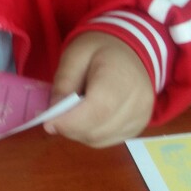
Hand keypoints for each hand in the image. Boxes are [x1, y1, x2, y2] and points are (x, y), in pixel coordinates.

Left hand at [44, 32, 154, 147]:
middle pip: (98, 129)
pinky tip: (86, 118)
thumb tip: (54, 116)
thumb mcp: (74, 55)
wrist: (130, 51)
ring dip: (78, 132)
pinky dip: (91, 134)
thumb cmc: (100, 49)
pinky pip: (108, 140)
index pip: (98, 109)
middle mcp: (138, 102)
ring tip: (71, 113)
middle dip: (70, 127)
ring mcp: (141, 117)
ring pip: (100, 139)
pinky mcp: (138, 127)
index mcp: (122, 77)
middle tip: (55, 116)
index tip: (48, 122)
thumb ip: (63, 83)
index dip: (71, 121)